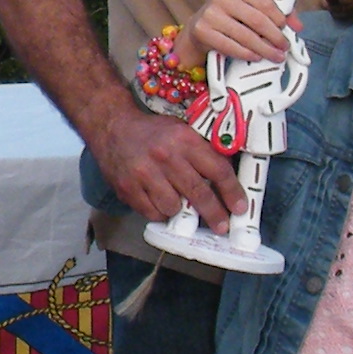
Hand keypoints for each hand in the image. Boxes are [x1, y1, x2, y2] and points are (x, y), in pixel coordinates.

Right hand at [94, 102, 244, 225]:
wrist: (113, 127)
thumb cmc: (153, 132)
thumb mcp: (182, 131)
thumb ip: (203, 152)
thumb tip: (227, 180)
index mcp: (184, 139)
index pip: (217, 170)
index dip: (232, 192)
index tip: (239, 208)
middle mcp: (165, 157)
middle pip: (198, 193)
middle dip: (214, 214)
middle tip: (222, 226)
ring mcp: (144, 174)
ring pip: (173, 207)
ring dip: (180, 211)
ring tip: (179, 203)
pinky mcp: (128, 188)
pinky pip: (152, 213)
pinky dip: (160, 212)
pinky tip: (160, 202)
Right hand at [184, 0, 294, 67]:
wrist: (198, 28)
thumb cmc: (229, 18)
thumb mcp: (249, 10)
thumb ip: (274, 14)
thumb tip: (297, 25)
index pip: (264, 2)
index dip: (280, 18)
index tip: (287, 30)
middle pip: (257, 20)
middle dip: (275, 37)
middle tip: (284, 47)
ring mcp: (210, 14)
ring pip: (245, 35)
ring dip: (264, 49)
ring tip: (275, 56)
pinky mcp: (202, 31)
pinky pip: (230, 46)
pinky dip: (246, 54)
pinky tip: (256, 57)